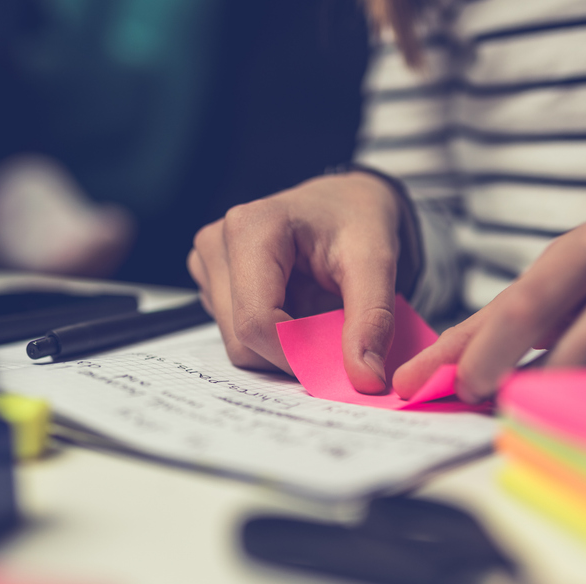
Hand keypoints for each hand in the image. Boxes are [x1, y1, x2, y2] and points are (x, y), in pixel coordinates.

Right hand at [187, 172, 403, 393]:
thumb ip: (372, 321)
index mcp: (250, 228)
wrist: (345, 201)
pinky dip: (273, 337)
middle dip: (291, 351)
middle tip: (331, 328)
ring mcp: (208, 264)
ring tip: (313, 309)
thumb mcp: (376, 263)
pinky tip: (295, 305)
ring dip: (283, 346)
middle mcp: (217, 243)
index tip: (337, 357)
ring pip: (239, 346)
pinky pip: (238, 337)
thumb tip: (366, 379)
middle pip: (243, 341)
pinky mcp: (211, 283)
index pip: (257, 323)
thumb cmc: (356, 220)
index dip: (298, 354)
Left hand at [392, 220, 585, 402]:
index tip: (465, 391)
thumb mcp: (547, 295)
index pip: (526, 307)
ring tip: (555, 409)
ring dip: (575, 407)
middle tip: (507, 412)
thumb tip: (411, 381)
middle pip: (575, 352)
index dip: (490, 355)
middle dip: (533, 391)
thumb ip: (477, 334)